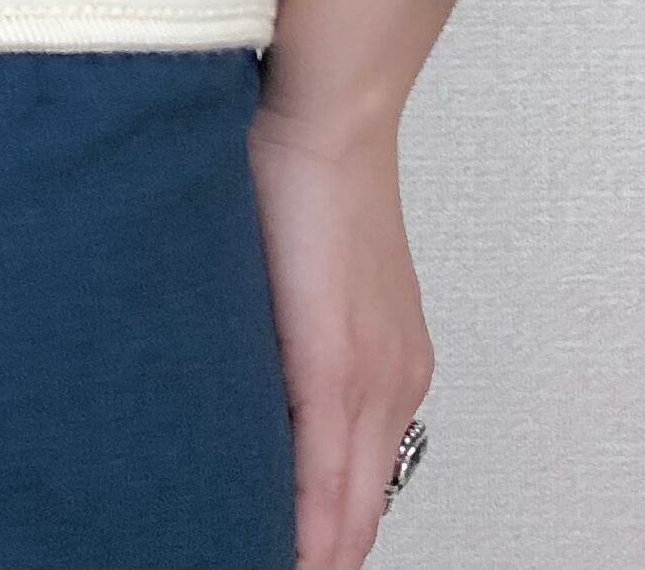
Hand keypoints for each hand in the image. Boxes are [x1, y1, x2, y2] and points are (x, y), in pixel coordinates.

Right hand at [249, 96, 432, 567]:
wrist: (325, 120)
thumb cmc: (301, 178)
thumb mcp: (308, 278)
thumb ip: (293, 337)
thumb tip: (252, 377)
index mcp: (387, 372)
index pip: (357, 491)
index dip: (325, 541)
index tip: (285, 555)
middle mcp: (393, 388)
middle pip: (357, 516)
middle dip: (316, 554)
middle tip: (258, 562)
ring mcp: (376, 380)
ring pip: (347, 506)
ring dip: (310, 548)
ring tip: (260, 560)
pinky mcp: (338, 363)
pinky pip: (325, 470)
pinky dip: (304, 519)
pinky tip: (283, 549)